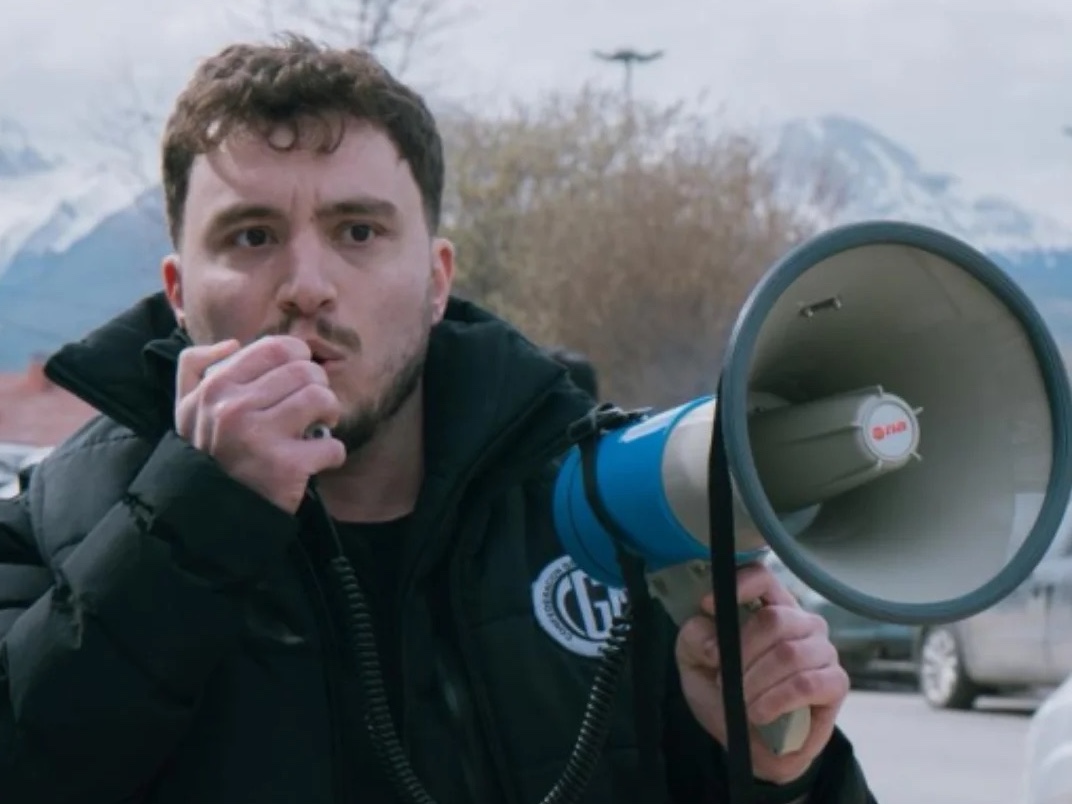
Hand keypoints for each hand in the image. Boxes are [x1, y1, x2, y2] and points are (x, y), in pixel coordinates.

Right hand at [175, 336, 346, 512]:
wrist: (212, 513)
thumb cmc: (209, 454)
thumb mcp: (187, 409)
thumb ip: (195, 367)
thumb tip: (232, 344)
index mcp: (215, 387)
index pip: (275, 348)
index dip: (298, 357)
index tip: (300, 376)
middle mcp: (234, 408)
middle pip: (304, 371)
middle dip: (318, 386)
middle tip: (314, 405)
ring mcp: (260, 437)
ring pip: (322, 399)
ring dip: (330, 412)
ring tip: (319, 425)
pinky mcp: (286, 466)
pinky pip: (331, 444)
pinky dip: (332, 453)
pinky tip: (318, 460)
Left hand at [675, 562, 848, 785]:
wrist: (749, 744)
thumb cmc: (725, 693)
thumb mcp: (694, 663)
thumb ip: (693, 639)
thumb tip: (714, 641)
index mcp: (767, 605)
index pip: (762, 576)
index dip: (738, 585)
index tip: (708, 606)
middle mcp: (800, 621)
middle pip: (773, 619)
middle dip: (741, 655)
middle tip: (725, 681)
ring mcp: (822, 649)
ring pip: (788, 654)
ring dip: (755, 683)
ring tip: (742, 703)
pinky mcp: (836, 682)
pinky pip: (807, 683)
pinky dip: (776, 701)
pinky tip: (760, 714)